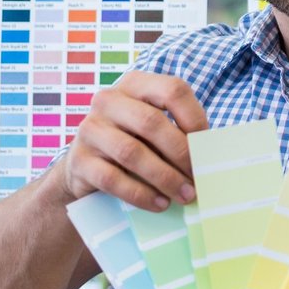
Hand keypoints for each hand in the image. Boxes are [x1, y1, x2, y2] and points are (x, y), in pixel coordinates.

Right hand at [56, 71, 205, 210]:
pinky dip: (141, 194)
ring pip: (131, 152)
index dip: (194, 117)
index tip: (206, 146)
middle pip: (151, 122)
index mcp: (135, 84)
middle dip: (180, 153)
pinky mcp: (79, 161)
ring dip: (164, 178)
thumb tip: (210, 155)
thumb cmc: (134, 145)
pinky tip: (160, 204)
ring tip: (184, 195)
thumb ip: (177, 133)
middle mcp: (108, 100)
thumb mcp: (155, 131)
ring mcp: (90, 129)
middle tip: (197, 178)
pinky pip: (112, 179)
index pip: (172, 90)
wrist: (87, 169)